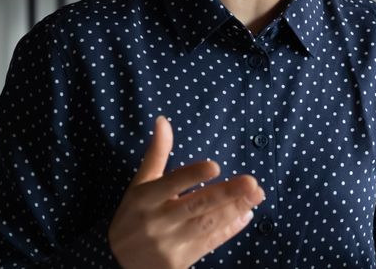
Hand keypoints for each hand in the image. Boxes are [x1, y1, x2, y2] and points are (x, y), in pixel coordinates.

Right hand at [108, 116, 264, 268]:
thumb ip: (156, 154)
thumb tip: (163, 121)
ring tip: (256, 195)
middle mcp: (157, 220)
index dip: (192, 175)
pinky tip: (246, 215)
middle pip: (196, 205)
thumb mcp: (139, 185)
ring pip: (206, 224)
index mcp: (145, 198)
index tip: (215, 166)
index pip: (171, 183)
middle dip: (226, 194)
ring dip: (234, 210)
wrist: (118, 264)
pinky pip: (209, 243)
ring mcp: (169, 244)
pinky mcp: (179, 261)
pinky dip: (229, 230)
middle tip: (252, 183)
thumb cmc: (133, 216)